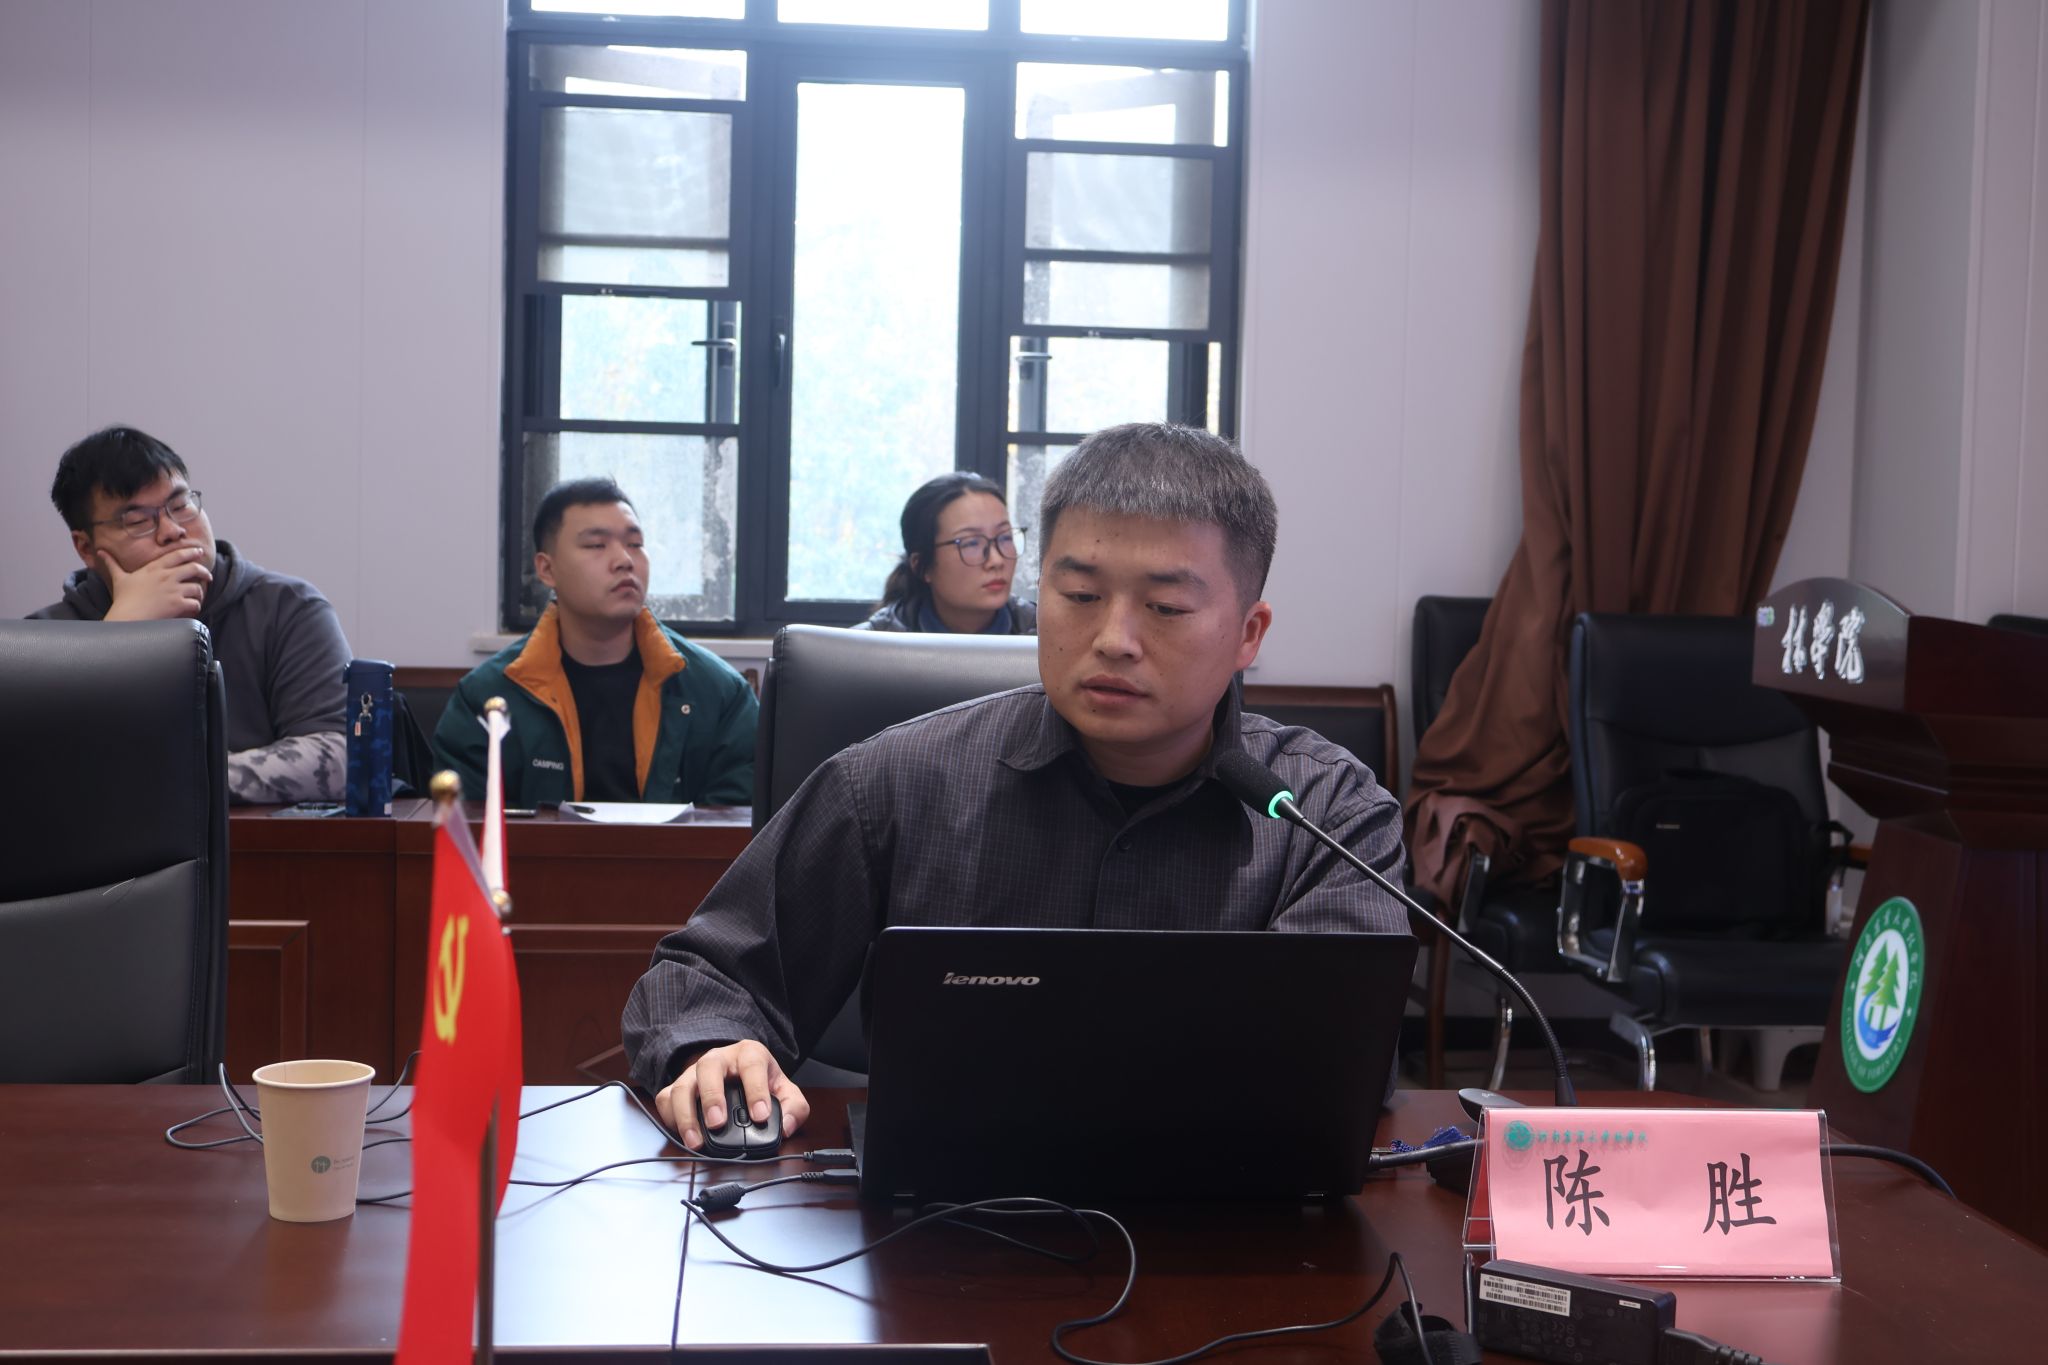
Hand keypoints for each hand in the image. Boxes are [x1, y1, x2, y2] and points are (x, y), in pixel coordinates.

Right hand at [100, 546, 210, 620]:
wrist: (127, 619)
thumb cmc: (123, 600)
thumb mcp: (119, 579)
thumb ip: (112, 564)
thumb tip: (100, 552)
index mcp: (154, 568)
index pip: (177, 555)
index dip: (191, 552)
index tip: (199, 551)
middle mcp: (166, 576)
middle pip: (194, 568)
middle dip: (203, 571)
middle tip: (208, 575)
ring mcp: (173, 590)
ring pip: (197, 587)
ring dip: (199, 593)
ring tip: (196, 597)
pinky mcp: (178, 604)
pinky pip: (196, 603)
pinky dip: (196, 607)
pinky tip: (192, 609)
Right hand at [655, 1040, 808, 1149]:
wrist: (735, 1071)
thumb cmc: (759, 1081)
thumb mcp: (784, 1090)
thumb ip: (793, 1107)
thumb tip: (786, 1127)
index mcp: (749, 1055)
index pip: (752, 1066)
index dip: (756, 1090)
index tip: (760, 1115)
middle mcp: (718, 1059)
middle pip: (709, 1068)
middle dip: (712, 1097)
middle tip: (718, 1123)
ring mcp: (694, 1073)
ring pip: (682, 1086)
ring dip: (686, 1115)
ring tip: (696, 1141)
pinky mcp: (677, 1087)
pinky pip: (666, 1099)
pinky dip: (670, 1118)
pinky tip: (681, 1135)